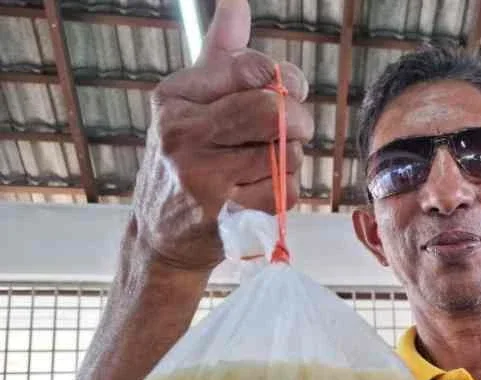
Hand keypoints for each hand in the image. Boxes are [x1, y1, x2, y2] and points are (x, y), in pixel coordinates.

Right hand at [132, 0, 313, 271]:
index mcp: (175, 97)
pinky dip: (286, 191)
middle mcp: (182, 133)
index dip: (284, 79)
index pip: (251, 68)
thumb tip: (235, 0)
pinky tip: (261, 191)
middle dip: (299, 119)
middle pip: (273, 111)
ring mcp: (201, 177)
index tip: (290, 91)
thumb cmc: (187, 157)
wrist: (162, 235)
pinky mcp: (225, 215)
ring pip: (285, 153)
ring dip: (290, 159)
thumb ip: (221, 54)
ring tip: (266, 165)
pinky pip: (286, 191)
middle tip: (298, 128)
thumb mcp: (192, 102)